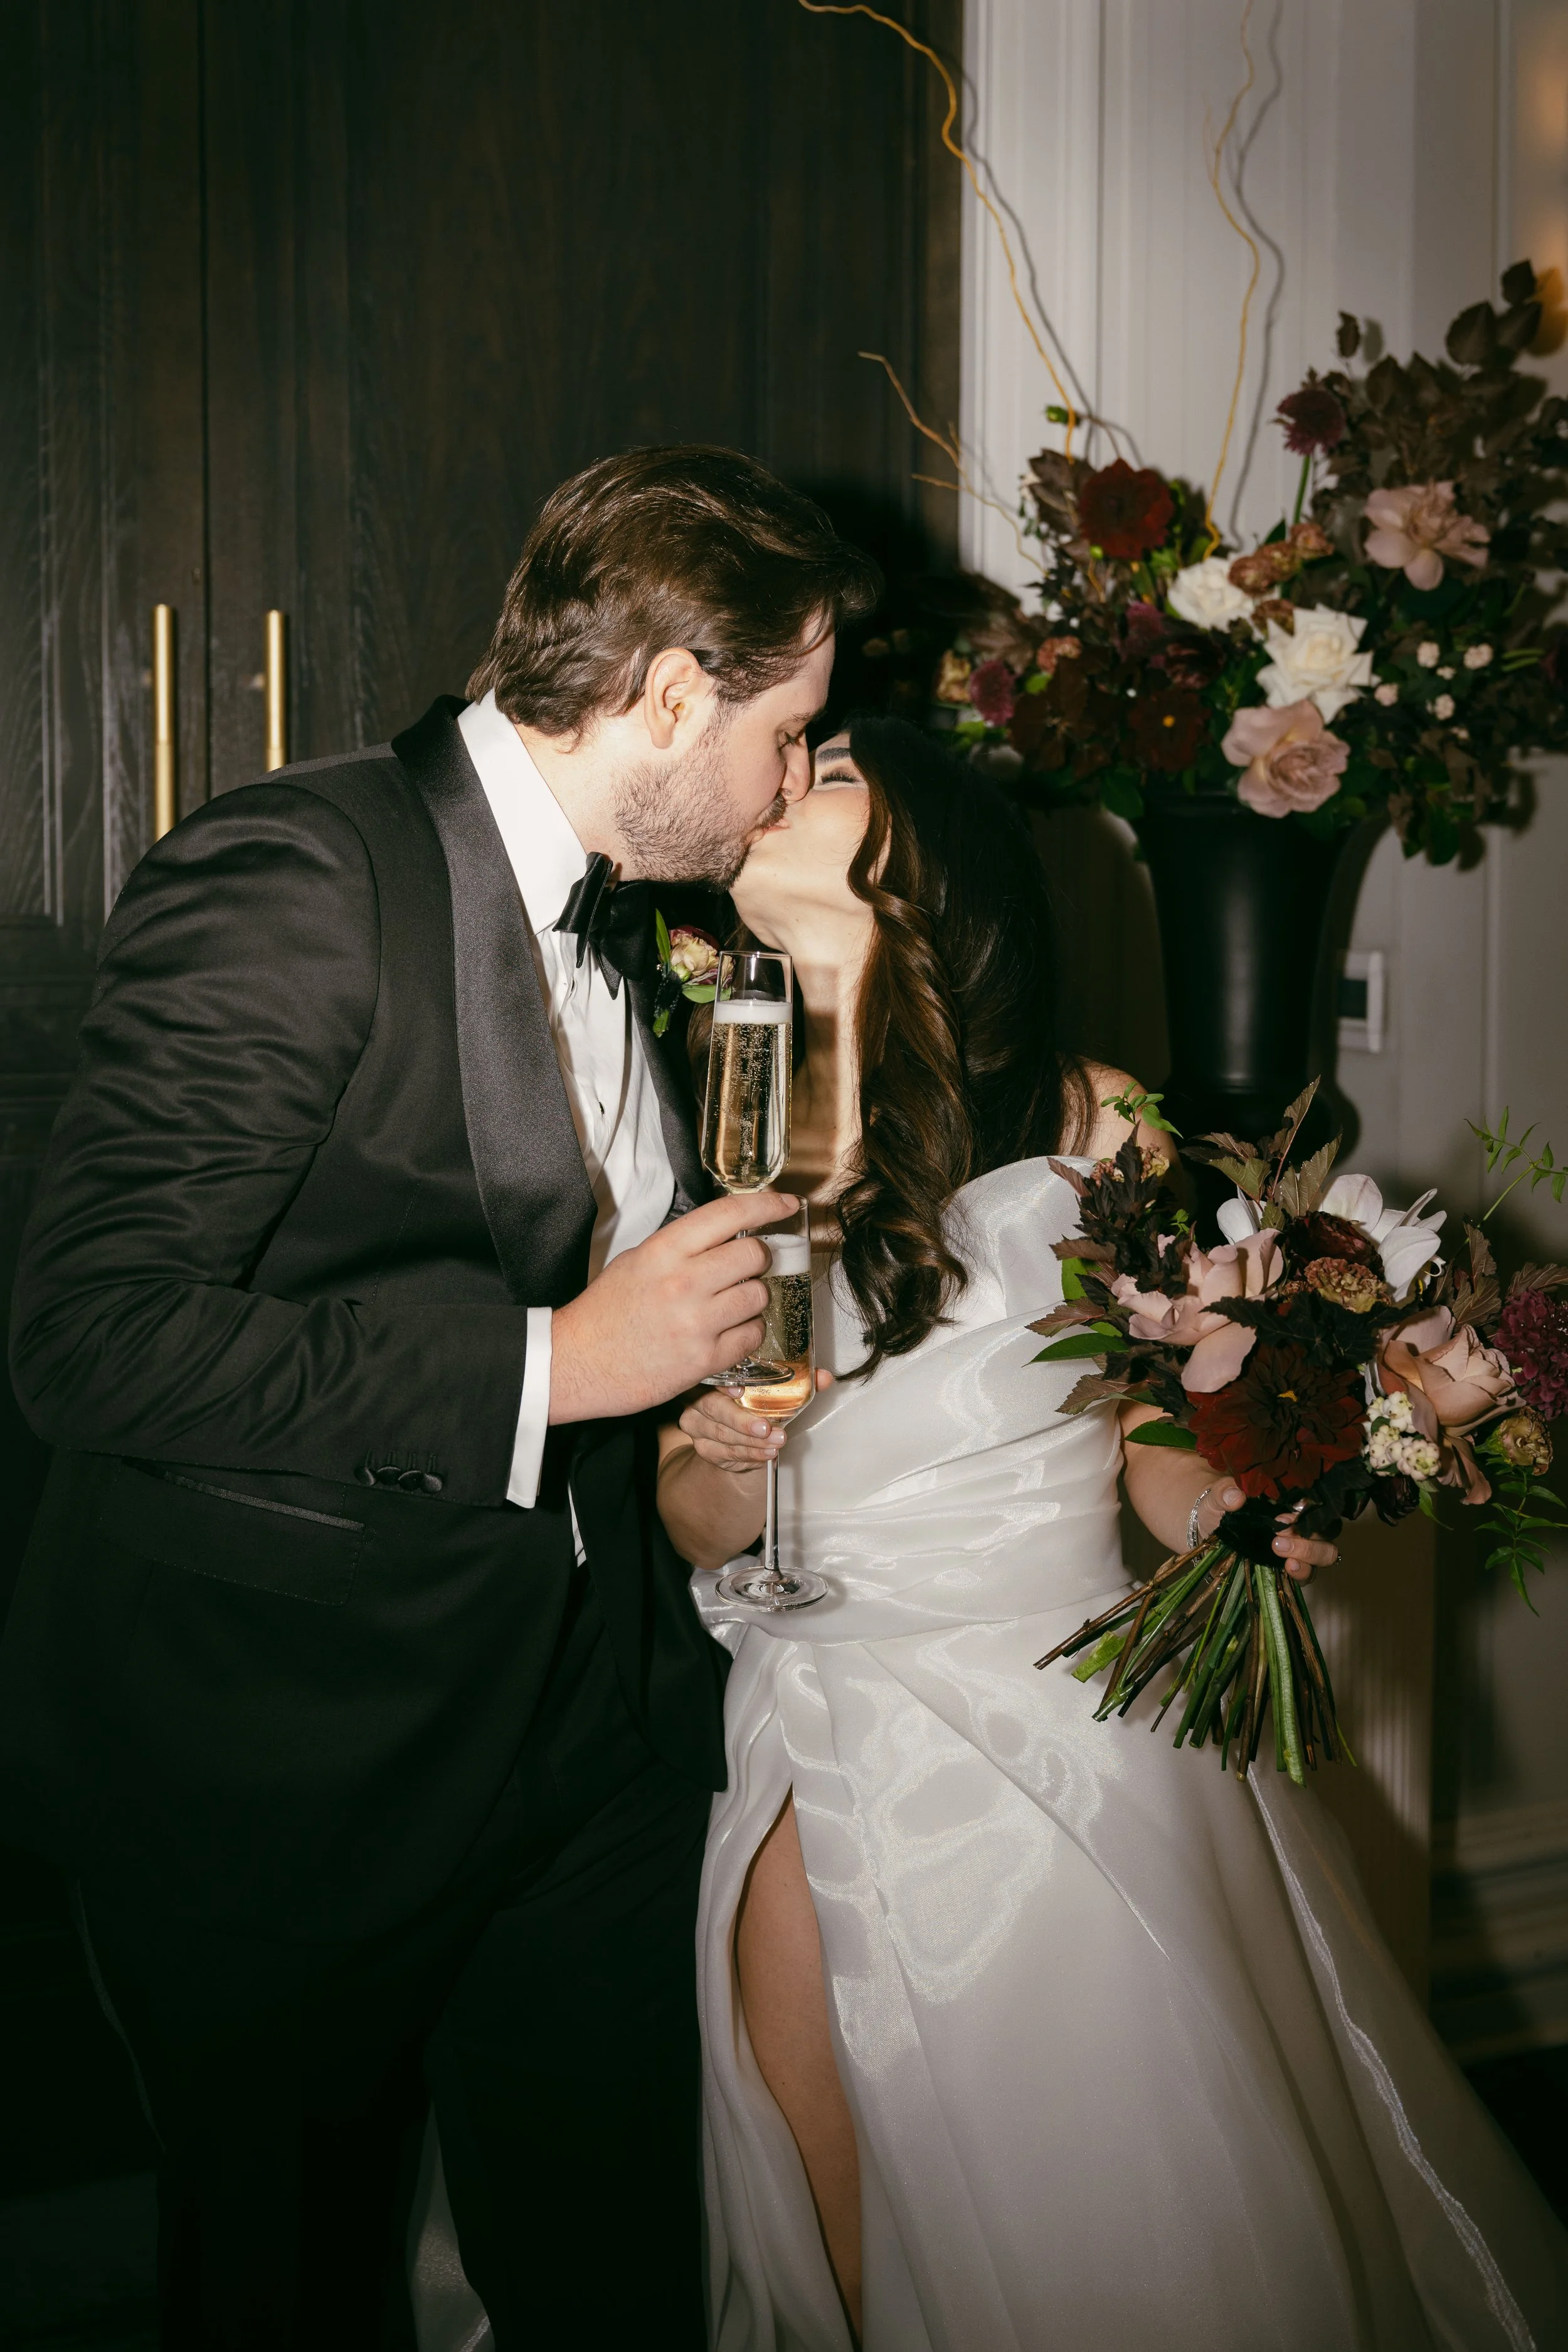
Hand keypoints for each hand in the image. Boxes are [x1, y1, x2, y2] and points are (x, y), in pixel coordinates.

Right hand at [549, 1192, 797, 1423]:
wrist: (578, 1362)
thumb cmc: (605, 1313)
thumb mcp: (636, 1261)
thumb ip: (681, 1246)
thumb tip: (725, 1235)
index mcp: (665, 1250)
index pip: (730, 1214)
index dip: (769, 1205)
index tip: (788, 1204)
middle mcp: (684, 1281)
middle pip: (754, 1254)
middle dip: (759, 1259)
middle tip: (749, 1267)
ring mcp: (696, 1321)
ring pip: (758, 1296)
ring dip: (753, 1299)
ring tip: (730, 1306)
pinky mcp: (704, 1359)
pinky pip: (751, 1336)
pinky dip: (746, 1334)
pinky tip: (726, 1333)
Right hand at [678, 1370, 835, 1473]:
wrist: (741, 1434)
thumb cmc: (754, 1404)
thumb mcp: (776, 1390)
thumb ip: (799, 1382)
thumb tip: (823, 1378)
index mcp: (713, 1376)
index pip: (712, 1375)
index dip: (724, 1383)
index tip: (740, 1390)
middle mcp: (699, 1399)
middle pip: (713, 1408)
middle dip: (742, 1420)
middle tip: (766, 1428)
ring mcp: (697, 1425)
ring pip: (722, 1434)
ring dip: (752, 1441)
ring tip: (776, 1441)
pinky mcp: (705, 1447)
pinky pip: (726, 1452)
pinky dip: (749, 1454)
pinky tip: (766, 1453)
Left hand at [1195, 1484, 1337, 1582]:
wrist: (1210, 1533)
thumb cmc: (1219, 1509)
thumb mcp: (1217, 1497)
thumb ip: (1224, 1492)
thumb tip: (1236, 1497)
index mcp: (1289, 1503)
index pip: (1312, 1505)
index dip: (1305, 1511)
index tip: (1283, 1517)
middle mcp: (1301, 1525)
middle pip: (1327, 1530)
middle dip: (1307, 1534)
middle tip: (1279, 1536)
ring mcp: (1300, 1548)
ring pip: (1326, 1552)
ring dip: (1309, 1553)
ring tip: (1280, 1550)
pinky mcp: (1292, 1569)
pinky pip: (1309, 1574)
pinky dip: (1303, 1572)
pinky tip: (1289, 1568)